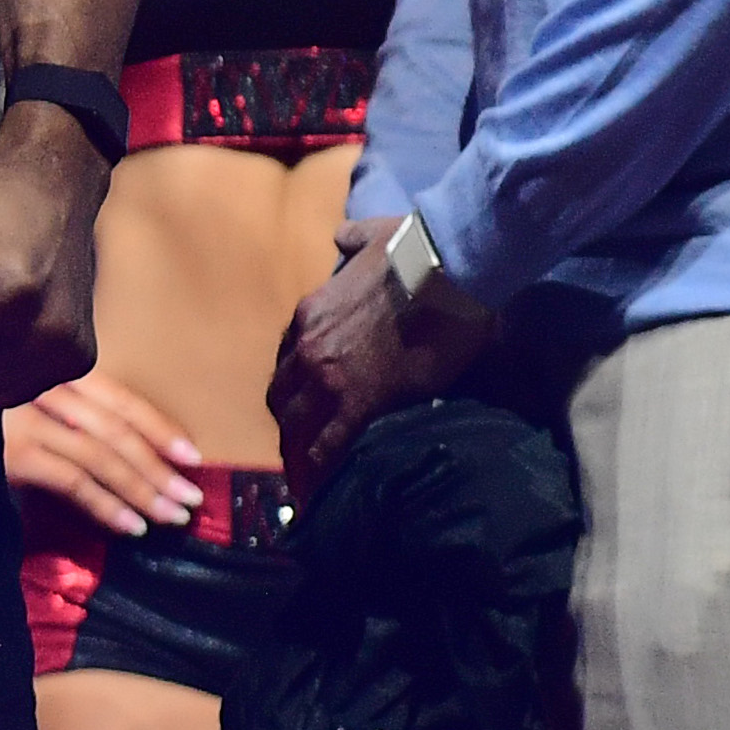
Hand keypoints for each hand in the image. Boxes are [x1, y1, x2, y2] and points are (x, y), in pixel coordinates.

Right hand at [2, 372, 205, 536]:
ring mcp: (25, 419)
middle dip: (159, 467)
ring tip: (171, 517)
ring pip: (102, 456)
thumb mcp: (15, 403)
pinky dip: (106, 505)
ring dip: (143, 490)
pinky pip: (73, 481)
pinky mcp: (12, 453)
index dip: (158, 427)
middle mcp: (40, 388)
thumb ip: (55, 414)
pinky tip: (130, 526)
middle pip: (117, 429)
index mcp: (47, 372)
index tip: (192, 455)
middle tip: (191, 497)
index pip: (117, 399)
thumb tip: (113, 450)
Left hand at [272, 215, 494, 493]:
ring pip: (296, 426)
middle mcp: (307, 345)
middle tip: (301, 447)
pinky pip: (327, 446)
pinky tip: (318, 494)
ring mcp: (328, 375)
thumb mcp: (368, 236)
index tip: (303, 401)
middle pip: (283, 398)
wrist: (447, 267)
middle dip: (290, 424)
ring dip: (298, 453)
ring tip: (307, 480)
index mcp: (310, 312)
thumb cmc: (417, 250)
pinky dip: (318, 472)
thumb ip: (349, 241)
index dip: (294, 385)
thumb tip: (341, 236)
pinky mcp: (358, 400)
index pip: (287, 360)